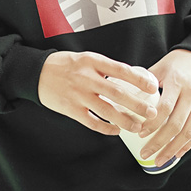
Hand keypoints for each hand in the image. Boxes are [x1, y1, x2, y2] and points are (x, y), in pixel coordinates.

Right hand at [38, 48, 161, 140]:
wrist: (37, 73)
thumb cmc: (65, 66)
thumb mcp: (86, 58)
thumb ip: (104, 68)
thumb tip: (129, 79)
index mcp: (92, 61)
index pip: (121, 70)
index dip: (139, 79)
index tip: (153, 86)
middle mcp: (86, 78)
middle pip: (117, 93)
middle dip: (136, 104)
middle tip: (152, 112)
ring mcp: (78, 95)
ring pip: (106, 110)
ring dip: (124, 120)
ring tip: (137, 127)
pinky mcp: (71, 110)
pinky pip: (92, 122)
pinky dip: (106, 128)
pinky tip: (116, 131)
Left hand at [132, 46, 190, 169]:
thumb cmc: (178, 63)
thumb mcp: (160, 67)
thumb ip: (144, 83)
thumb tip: (123, 97)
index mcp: (177, 82)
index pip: (164, 108)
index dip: (152, 124)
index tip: (140, 134)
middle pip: (176, 125)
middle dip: (159, 143)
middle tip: (146, 154)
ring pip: (188, 132)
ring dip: (172, 149)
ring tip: (159, 160)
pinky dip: (187, 145)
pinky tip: (176, 154)